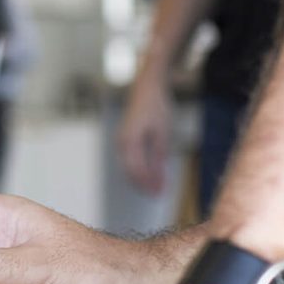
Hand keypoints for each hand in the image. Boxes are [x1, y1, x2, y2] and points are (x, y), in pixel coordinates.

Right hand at [117, 73, 173, 193]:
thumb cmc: (157, 108)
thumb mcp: (163, 134)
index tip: (160, 194)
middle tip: (159, 194)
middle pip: (130, 172)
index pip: (137, 171)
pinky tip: (151, 172)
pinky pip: (129, 159)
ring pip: (128, 167)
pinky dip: (139, 168)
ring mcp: (121, 140)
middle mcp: (121, 142)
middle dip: (144, 184)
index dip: (148, 184)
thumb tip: (159, 179)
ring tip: (157, 186)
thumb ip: (159, 158)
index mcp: (130, 141)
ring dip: (142, 178)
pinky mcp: (124, 138)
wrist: (147, 88)